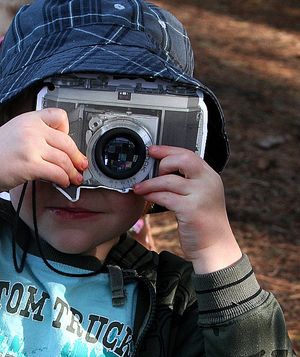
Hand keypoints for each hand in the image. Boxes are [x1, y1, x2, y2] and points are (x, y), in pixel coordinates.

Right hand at [0, 108, 87, 190]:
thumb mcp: (16, 132)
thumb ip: (37, 134)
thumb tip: (59, 148)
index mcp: (30, 119)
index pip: (59, 116)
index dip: (69, 130)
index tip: (73, 143)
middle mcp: (31, 130)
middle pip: (67, 142)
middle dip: (77, 157)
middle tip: (81, 165)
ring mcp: (31, 146)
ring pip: (64, 159)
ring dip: (73, 172)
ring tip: (74, 178)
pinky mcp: (29, 164)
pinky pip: (56, 172)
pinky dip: (64, 179)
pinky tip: (63, 182)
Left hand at [134, 146, 241, 272]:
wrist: (214, 247)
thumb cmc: (203, 222)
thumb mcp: (201, 196)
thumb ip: (188, 182)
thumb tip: (162, 170)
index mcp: (210, 176)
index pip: (189, 154)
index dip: (168, 150)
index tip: (153, 150)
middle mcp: (208, 182)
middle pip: (183, 159)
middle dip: (163, 161)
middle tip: (151, 170)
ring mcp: (201, 196)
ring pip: (169, 180)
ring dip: (150, 183)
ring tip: (139, 187)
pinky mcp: (191, 210)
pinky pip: (166, 197)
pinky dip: (153, 195)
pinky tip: (146, 197)